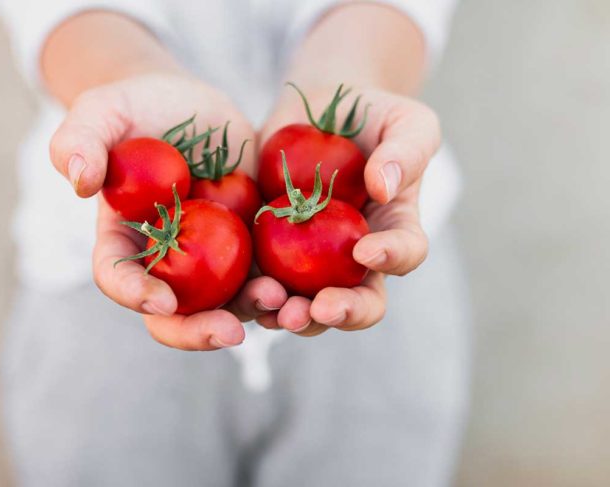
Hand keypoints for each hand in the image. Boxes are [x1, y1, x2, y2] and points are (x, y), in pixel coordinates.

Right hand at [50, 73, 286, 349]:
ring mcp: (210, 257)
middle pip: (174, 312)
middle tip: (230, 333)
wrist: (193, 106)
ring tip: (280, 301)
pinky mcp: (250, 244)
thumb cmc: (138, 107)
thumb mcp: (104, 110)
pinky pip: (266, 274)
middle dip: (198, 330)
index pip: (118, 276)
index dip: (134, 294)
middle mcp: (165, 260)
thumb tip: (79, 181)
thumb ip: (80, 138)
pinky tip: (304, 286)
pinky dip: (284, 286)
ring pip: (227, 302)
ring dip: (252, 310)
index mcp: (124, 239)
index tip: (161, 300)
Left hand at [256, 86, 439, 335]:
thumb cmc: (369, 113)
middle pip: (357, 302)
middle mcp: (354, 258)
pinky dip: (249, 295)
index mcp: (393, 228)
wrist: (314, 110)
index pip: (405, 253)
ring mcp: (310, 261)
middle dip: (341, 312)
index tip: (366, 250)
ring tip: (274, 306)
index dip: (392, 258)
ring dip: (291, 314)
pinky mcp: (268, 253)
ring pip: (306, 306)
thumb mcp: (404, 120)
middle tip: (320, 308)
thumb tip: (384, 188)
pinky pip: (258, 284)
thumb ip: (407, 150)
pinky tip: (240, 290)